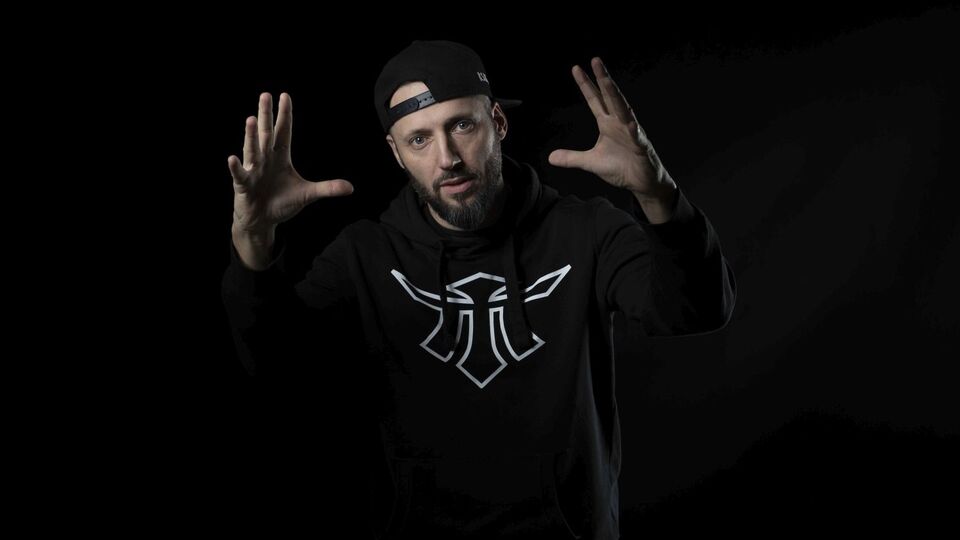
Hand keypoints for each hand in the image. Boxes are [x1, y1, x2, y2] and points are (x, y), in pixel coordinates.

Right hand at [228, 92, 353, 236]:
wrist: (263, 221)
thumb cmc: (282, 203)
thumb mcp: (307, 195)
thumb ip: (327, 188)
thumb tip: (351, 188)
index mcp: (280, 157)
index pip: (283, 132)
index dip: (284, 115)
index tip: (285, 96)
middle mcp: (265, 159)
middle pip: (266, 134)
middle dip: (266, 115)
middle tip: (265, 95)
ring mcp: (254, 171)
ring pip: (252, 150)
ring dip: (251, 135)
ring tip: (251, 119)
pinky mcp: (244, 186)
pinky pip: (240, 175)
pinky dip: (236, 167)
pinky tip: (232, 158)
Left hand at [548, 57, 675, 200]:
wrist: (641, 182)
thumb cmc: (621, 167)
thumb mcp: (591, 162)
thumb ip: (572, 158)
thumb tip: (550, 158)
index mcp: (607, 123)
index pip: (594, 100)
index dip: (586, 85)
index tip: (576, 68)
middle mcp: (619, 122)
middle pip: (610, 96)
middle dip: (602, 79)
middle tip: (595, 60)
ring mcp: (632, 131)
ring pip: (623, 108)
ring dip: (615, 93)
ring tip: (606, 79)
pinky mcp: (641, 145)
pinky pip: (637, 134)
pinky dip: (633, 128)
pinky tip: (629, 122)